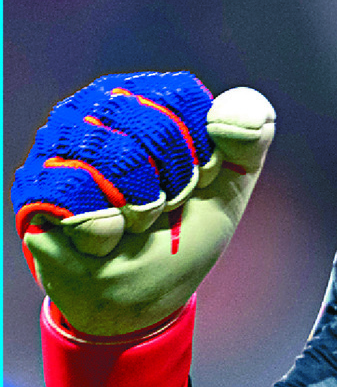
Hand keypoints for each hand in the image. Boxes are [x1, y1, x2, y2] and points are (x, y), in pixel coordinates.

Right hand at [12, 72, 273, 335]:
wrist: (144, 293)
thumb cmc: (185, 228)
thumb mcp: (232, 181)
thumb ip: (251, 134)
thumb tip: (225, 117)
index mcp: (148, 93)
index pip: (182, 98)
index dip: (200, 151)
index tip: (198, 178)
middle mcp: (98, 104)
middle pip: (152, 130)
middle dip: (174, 185)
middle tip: (164, 206)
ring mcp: (60, 142)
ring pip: (116, 161)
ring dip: (141, 209)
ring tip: (135, 220)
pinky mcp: (34, 185)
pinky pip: (80, 199)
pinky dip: (107, 232)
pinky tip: (106, 238)